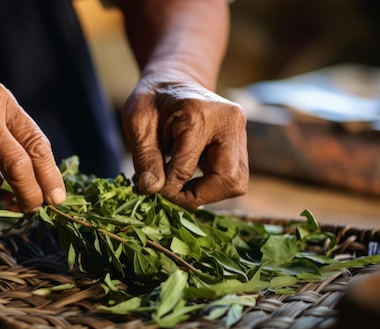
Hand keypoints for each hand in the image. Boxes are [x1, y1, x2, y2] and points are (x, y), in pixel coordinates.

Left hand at [122, 74, 247, 209]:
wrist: (174, 82)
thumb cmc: (153, 100)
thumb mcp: (137, 123)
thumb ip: (144, 156)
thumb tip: (152, 189)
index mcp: (198, 114)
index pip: (187, 167)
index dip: (168, 188)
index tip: (152, 189)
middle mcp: (229, 122)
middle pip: (229, 179)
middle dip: (198, 196)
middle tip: (171, 196)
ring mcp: (240, 132)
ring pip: (237, 182)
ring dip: (208, 194)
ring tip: (180, 188)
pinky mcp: (241, 143)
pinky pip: (234, 176)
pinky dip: (212, 186)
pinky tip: (190, 180)